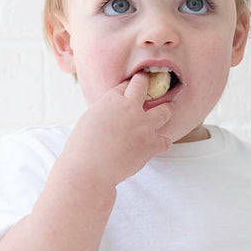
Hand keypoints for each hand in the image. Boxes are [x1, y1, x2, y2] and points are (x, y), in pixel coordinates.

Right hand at [62, 72, 173, 187]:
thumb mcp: (88, 118)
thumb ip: (104, 111)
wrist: (89, 168)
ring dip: (167, 109)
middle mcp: (131, 108)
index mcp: (112, 99)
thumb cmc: (81, 147)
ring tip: (169, 108)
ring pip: (165, 111)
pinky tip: (160, 144)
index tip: (130, 88)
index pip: (124, 85)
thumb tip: (111, 113)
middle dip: (147, 82)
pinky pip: (166, 141)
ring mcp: (144, 126)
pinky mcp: (151, 145)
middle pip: (144, 85)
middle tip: (152, 83)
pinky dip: (163, 143)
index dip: (128, 87)